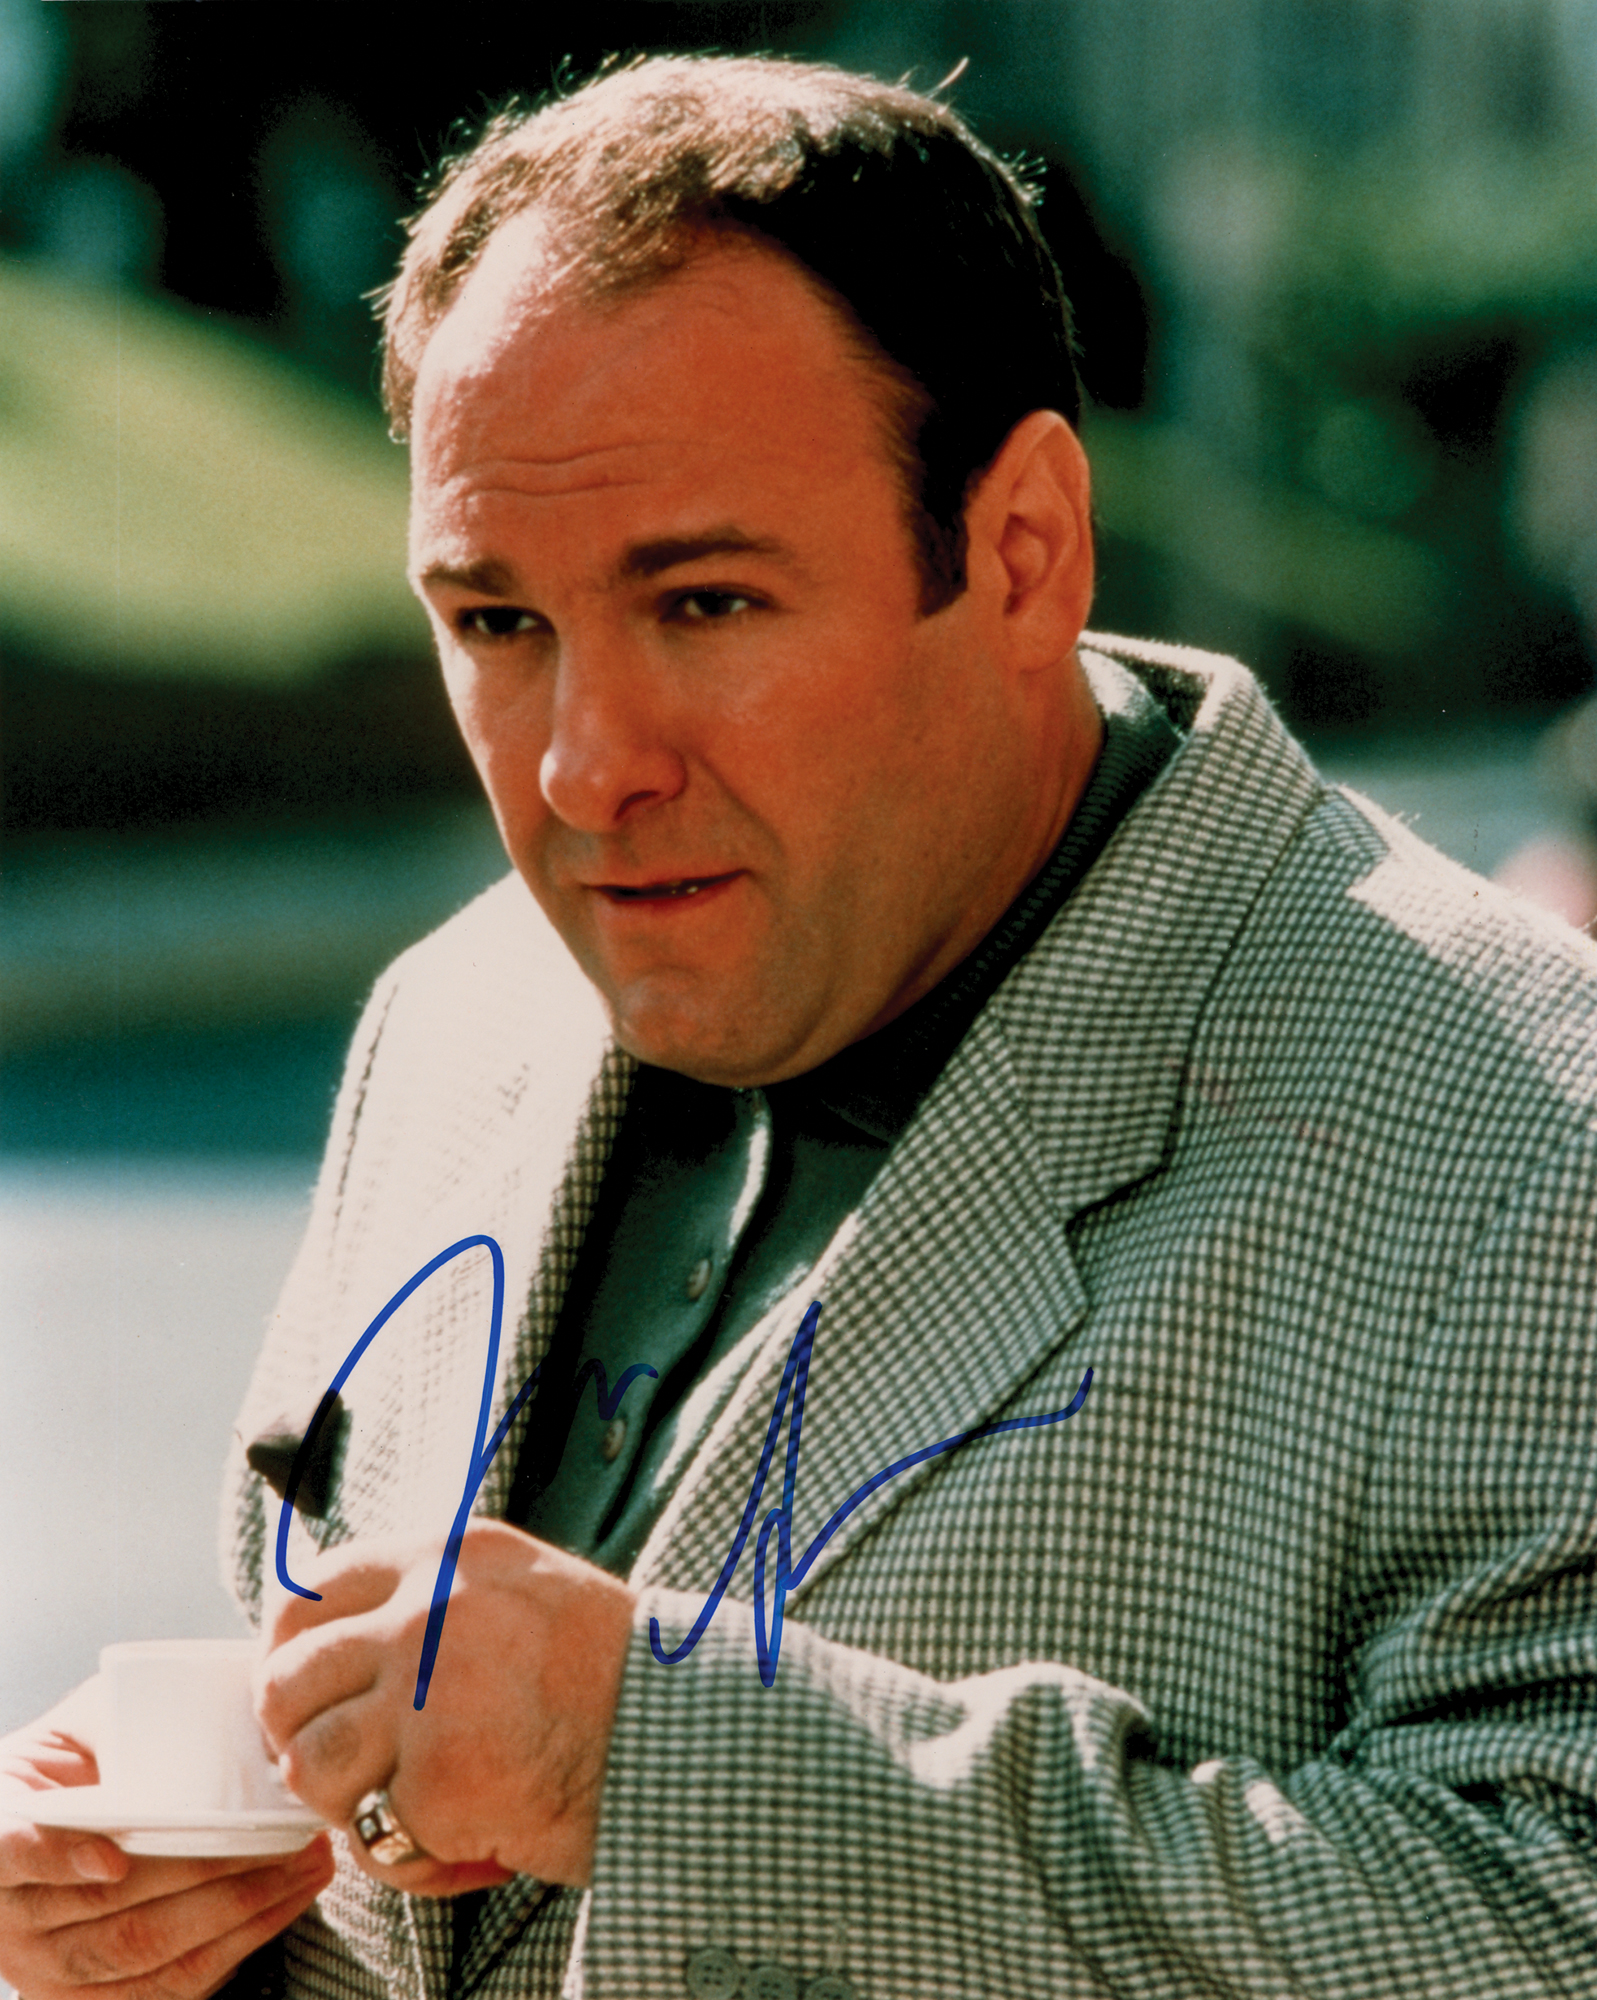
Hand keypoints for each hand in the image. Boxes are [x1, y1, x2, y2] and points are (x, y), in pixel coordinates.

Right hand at [0, 1682, 332, 1999]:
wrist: (41, 1826)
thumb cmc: (73, 1765)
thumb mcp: (78, 1726)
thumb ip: (120, 1716)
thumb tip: (205, 1693)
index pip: (9, 1850)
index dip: (57, 1858)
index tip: (114, 1857)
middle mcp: (12, 1915)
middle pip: (104, 1908)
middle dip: (202, 1875)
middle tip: (275, 1838)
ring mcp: (45, 1967)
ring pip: (140, 1952)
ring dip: (234, 1911)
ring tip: (302, 1865)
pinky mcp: (88, 1998)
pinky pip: (163, 1989)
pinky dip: (232, 1947)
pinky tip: (282, 1904)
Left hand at [256, 1523, 635, 1892]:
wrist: (681, 1736)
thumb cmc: (606, 1674)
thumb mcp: (517, 1590)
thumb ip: (432, 1598)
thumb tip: (330, 1642)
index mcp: (444, 1557)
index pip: (307, 1593)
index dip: (286, 1652)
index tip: (303, 1693)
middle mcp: (425, 1612)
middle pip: (285, 1680)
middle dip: (300, 1736)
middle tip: (344, 1767)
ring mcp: (425, 1694)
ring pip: (309, 1763)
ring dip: (348, 1801)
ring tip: (410, 1808)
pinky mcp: (434, 1779)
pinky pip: (371, 1839)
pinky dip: (406, 1861)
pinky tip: (463, 1849)